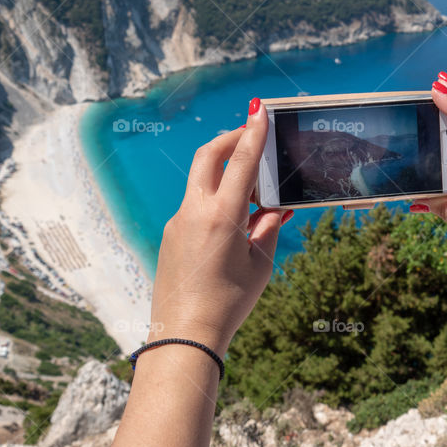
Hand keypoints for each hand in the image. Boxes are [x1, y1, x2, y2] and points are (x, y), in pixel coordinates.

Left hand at [149, 98, 291, 355]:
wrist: (184, 334)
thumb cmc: (228, 303)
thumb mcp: (259, 265)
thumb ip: (267, 229)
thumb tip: (275, 209)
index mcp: (221, 216)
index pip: (240, 162)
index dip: (253, 133)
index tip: (260, 112)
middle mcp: (194, 211)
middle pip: (208, 156)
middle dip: (229, 138)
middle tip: (249, 132)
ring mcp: (178, 222)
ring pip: (200, 181)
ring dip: (223, 171)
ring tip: (252, 186)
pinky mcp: (171, 235)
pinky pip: (194, 205)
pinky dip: (214, 198)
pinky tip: (233, 218)